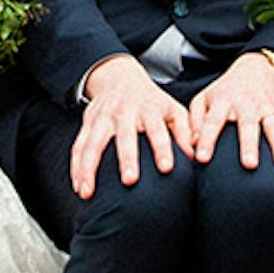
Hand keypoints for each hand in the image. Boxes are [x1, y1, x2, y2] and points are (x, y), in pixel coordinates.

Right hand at [70, 56, 185, 200]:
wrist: (120, 79)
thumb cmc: (152, 103)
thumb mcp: (173, 109)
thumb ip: (185, 132)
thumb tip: (197, 157)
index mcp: (149, 108)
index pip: (156, 128)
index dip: (162, 147)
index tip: (166, 168)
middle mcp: (124, 112)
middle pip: (124, 136)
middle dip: (126, 158)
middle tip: (129, 181)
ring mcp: (102, 117)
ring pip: (92, 143)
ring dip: (88, 168)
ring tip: (88, 193)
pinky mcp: (87, 123)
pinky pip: (78, 146)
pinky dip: (76, 168)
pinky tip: (79, 187)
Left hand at [180, 52, 273, 172]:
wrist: (257, 69)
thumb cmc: (226, 92)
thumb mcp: (204, 99)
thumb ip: (195, 121)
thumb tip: (192, 144)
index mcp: (223, 101)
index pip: (212, 121)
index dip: (207, 140)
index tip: (202, 158)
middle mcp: (246, 104)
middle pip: (248, 125)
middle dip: (249, 145)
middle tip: (249, 165)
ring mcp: (267, 107)